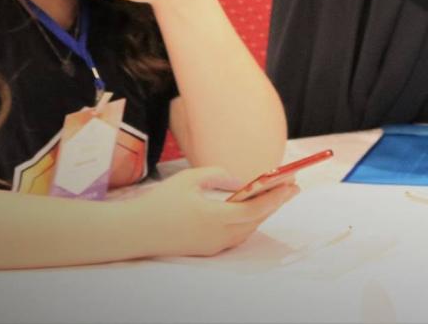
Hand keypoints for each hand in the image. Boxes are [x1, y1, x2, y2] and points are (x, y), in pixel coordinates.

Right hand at [133, 166, 297, 257]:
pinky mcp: (206, 250)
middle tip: (292, 187)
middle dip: (275, 203)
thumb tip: (242, 183)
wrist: (134, 231)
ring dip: (262, 213)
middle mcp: (218, 236)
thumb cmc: (161, 202)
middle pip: (256, 221)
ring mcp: (212, 246)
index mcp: (215, 218)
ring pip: (247, 230)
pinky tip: (253, 210)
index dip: (276, 197)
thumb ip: (219, 176)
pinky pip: (235, 236)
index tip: (293, 184)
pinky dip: (248, 223)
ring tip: (277, 195)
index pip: (255, 209)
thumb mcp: (190, 179)